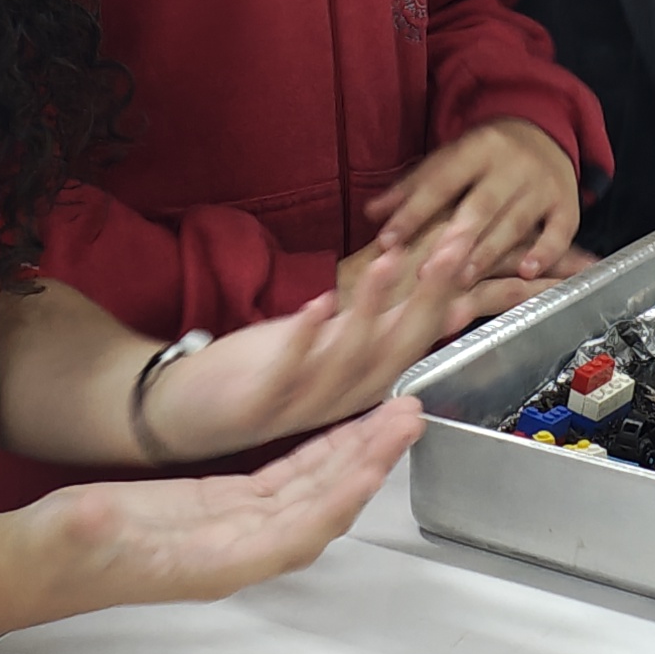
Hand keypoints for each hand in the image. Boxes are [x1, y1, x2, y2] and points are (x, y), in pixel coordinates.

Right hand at [23, 399, 421, 608]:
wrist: (35, 567)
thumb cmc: (53, 556)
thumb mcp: (70, 533)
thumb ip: (92, 525)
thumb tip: (103, 513)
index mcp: (213, 564)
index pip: (294, 531)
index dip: (338, 496)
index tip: (375, 460)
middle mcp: (237, 551)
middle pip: (319, 507)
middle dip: (366, 464)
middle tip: (408, 415)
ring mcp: (233, 530)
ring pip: (310, 491)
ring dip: (352, 454)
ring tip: (394, 412)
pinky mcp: (221, 508)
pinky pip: (285, 480)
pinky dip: (318, 452)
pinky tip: (342, 424)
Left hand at [150, 216, 556, 453]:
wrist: (188, 412)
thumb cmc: (262, 373)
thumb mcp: (333, 347)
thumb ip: (383, 327)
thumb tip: (445, 301)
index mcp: (362, 384)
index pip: (416, 336)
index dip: (444, 291)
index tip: (466, 242)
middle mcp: (342, 401)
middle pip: (397, 350)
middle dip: (427, 298)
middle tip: (453, 246)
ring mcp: (302, 406)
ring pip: (350, 361)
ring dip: (373, 309)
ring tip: (391, 261)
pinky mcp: (258, 407)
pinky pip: (289, 373)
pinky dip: (306, 337)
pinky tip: (320, 301)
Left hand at [362, 119, 583, 273]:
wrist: (544, 132)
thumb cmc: (486, 155)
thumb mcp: (450, 158)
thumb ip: (412, 187)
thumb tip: (372, 213)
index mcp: (478, 147)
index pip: (441, 180)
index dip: (413, 211)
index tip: (387, 240)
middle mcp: (512, 163)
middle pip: (481, 203)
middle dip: (453, 238)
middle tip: (428, 270)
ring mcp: (543, 184)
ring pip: (515, 221)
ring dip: (489, 251)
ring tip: (463, 278)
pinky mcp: (567, 203)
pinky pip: (559, 230)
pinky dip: (544, 252)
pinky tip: (526, 272)